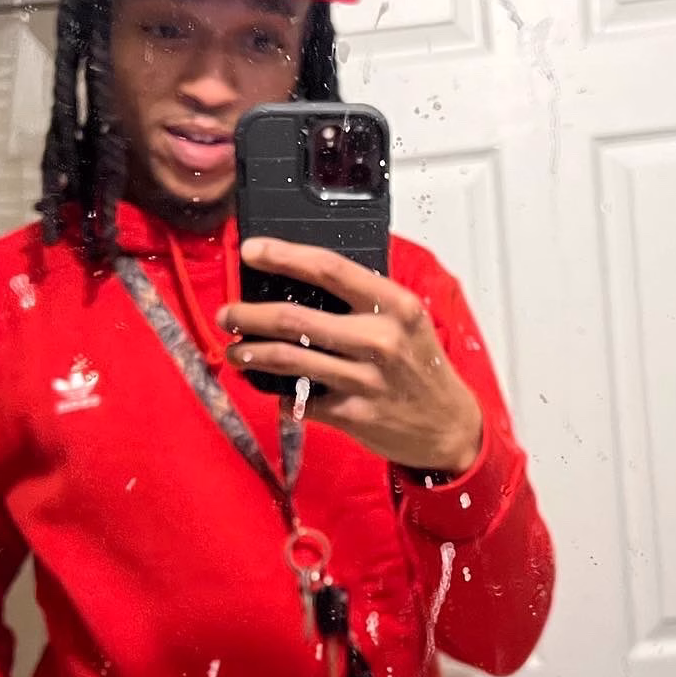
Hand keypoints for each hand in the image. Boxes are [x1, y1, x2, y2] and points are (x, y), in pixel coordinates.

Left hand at [220, 239, 483, 474]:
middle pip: (294, 318)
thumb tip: (303, 279)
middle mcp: (380, 339)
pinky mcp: (353, 415)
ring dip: (252, 355)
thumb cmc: (421, 366)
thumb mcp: (406, 321)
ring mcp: (365, 380)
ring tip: (235, 352)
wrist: (448, 426)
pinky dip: (279, 394)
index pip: (329, 269)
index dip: (283, 256)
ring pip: (289, 360)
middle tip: (227, 314)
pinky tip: (270, 387)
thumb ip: (365, 299)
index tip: (251, 250)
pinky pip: (301, 400)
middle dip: (249, 315)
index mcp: (394, 305)